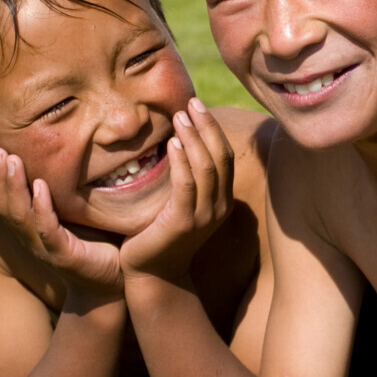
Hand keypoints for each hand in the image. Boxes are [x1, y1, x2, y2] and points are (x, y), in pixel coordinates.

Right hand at [0, 149, 122, 294]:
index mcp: (31, 226)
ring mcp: (45, 247)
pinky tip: (40, 186)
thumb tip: (67, 151)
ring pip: (20, 216)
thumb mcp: (77, 213)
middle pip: (4, 206)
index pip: (4, 201)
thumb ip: (65, 191)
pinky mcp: (64, 256)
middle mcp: (32, 237)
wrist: (115, 282)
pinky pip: (47, 230)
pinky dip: (42, 207)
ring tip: (10, 160)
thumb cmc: (97, 243)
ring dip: (13, 187)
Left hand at [120, 99, 234, 282]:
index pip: (224, 156)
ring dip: (194, 137)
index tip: (197, 105)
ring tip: (180, 116)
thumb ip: (185, 179)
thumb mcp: (179, 204)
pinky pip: (187, 185)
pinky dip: (182, 161)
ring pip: (206, 167)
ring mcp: (204, 216)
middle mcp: (219, 207)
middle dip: (207, 126)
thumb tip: (176, 142)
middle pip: (220, 157)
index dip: (213, 129)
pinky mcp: (184, 222)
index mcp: (222, 200)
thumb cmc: (160, 236)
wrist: (152, 275)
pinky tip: (173, 143)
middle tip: (191, 102)